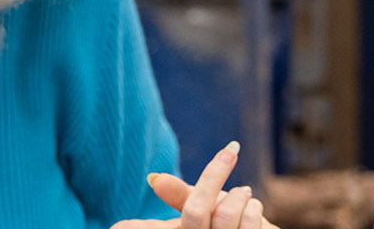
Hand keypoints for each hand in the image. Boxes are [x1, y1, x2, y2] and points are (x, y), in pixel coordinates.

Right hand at [112, 142, 279, 228]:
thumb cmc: (225, 223)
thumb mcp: (199, 204)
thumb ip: (178, 194)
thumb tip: (153, 179)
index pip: (153, 227)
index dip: (136, 225)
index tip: (120, 222)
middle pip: (196, 211)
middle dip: (215, 174)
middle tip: (230, 151)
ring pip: (226, 213)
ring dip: (240, 195)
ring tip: (244, 194)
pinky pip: (251, 218)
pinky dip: (254, 206)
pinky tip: (252, 208)